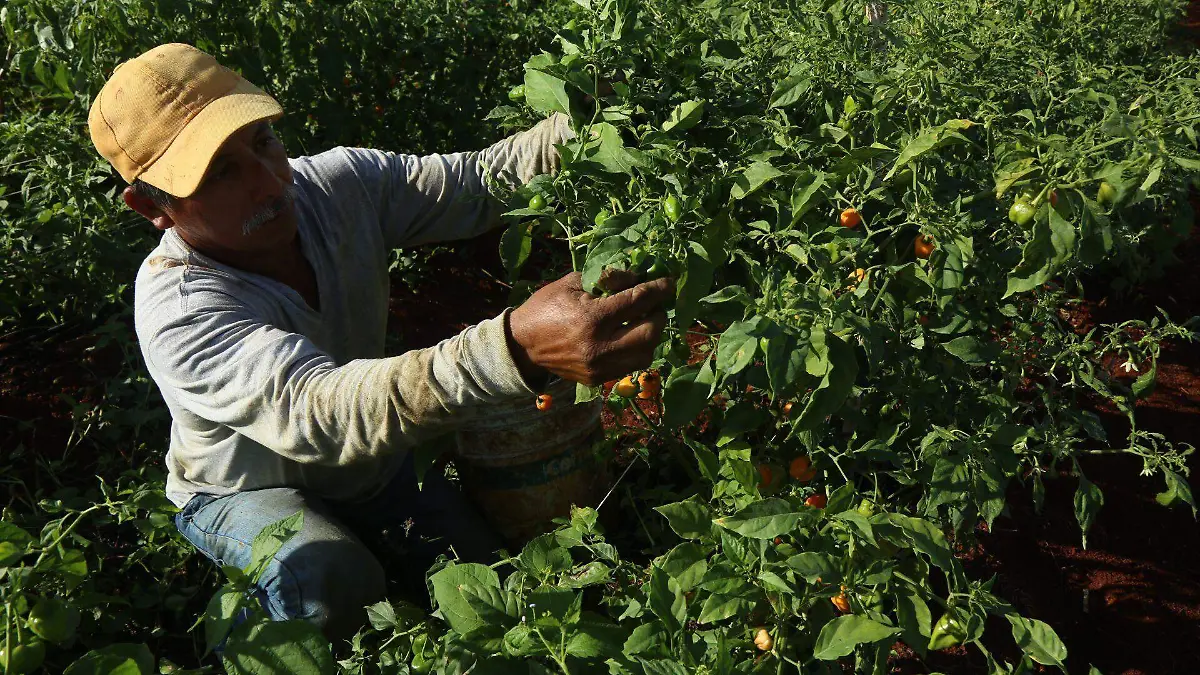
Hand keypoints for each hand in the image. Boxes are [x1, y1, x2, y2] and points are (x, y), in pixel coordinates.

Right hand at [506, 269, 673, 385]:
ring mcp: (599, 366)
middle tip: (655, 306)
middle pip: (649, 332)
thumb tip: (639, 278)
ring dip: (651, 336)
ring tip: (645, 322)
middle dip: (658, 315)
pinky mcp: (597, 379)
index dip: (658, 289)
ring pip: (645, 354)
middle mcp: (599, 346)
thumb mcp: (573, 283)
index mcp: (592, 317)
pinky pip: (631, 366)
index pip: (638, 301)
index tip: (669, 282)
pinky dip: (637, 351)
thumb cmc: (547, 306)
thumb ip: (608, 278)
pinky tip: (631, 338)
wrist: (523, 343)